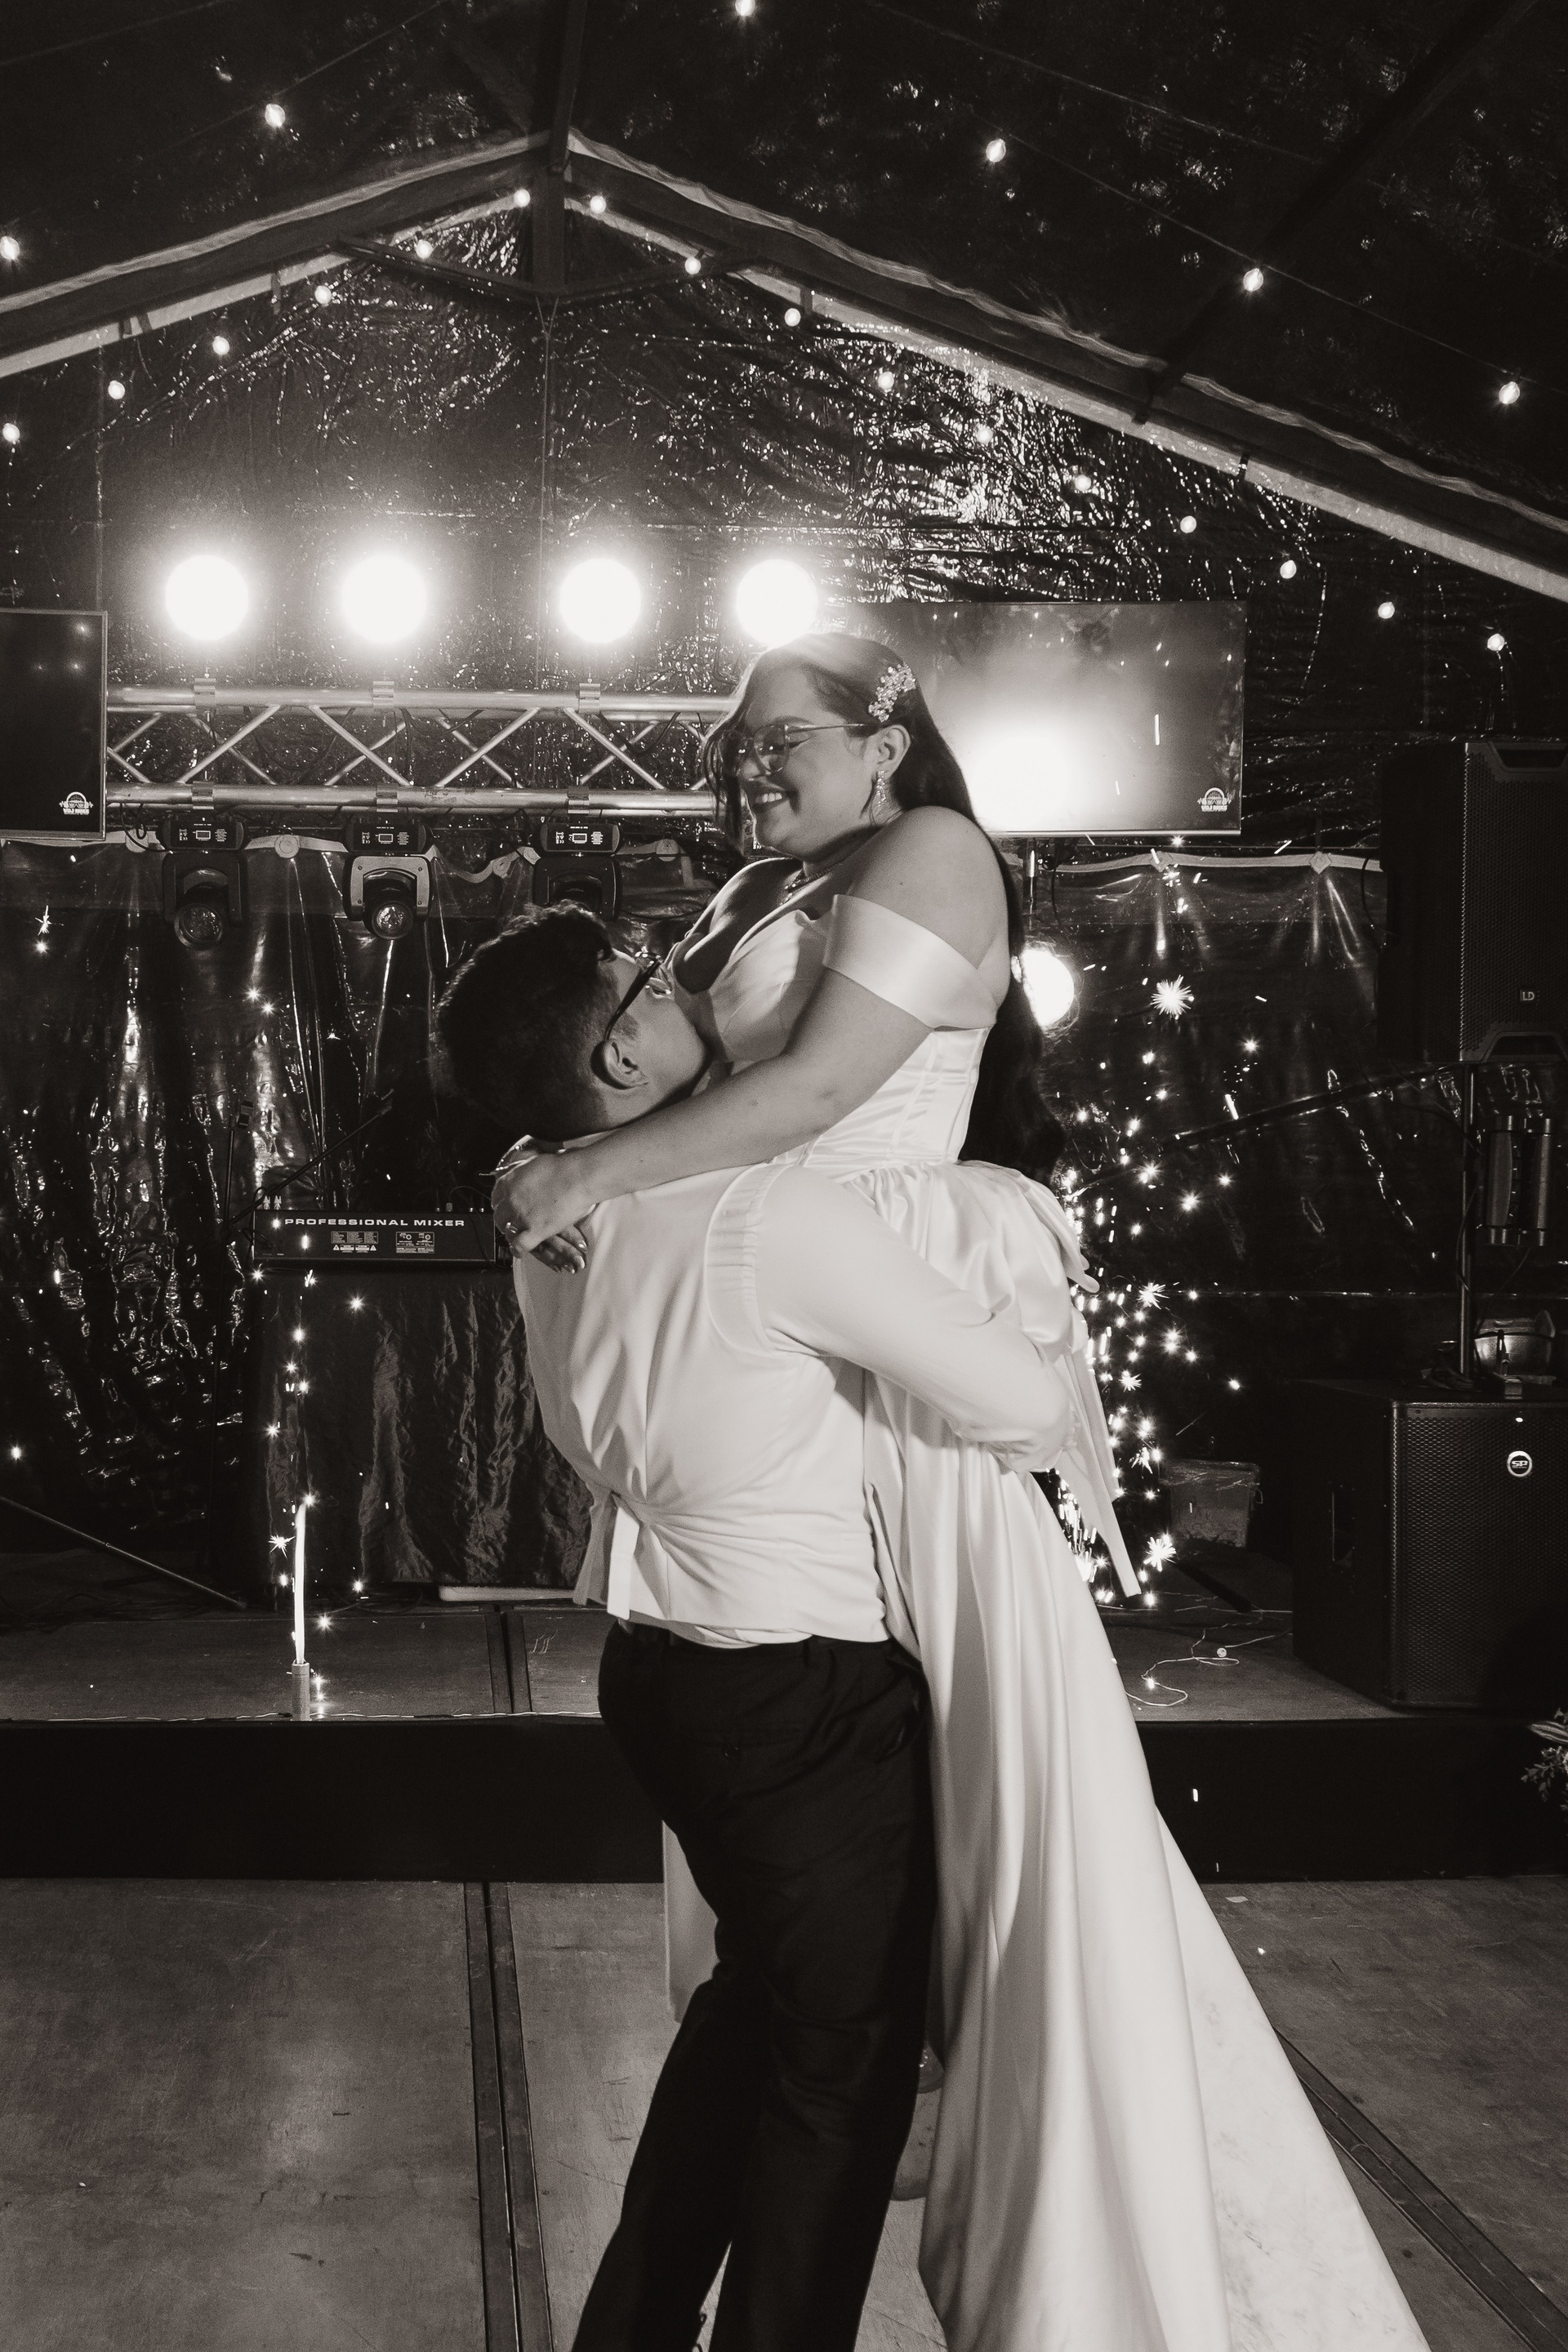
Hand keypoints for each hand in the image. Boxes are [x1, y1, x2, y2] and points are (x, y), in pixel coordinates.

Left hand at [491, 1145, 596, 1268]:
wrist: (579, 1176)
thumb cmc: (563, 1166)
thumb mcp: (533, 1162)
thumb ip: (521, 1171)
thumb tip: (517, 1171)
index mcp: (510, 1181)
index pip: (496, 1197)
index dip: (502, 1204)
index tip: (506, 1207)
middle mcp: (512, 1199)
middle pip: (499, 1215)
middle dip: (504, 1220)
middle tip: (511, 1222)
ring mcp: (522, 1215)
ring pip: (507, 1230)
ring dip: (511, 1233)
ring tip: (517, 1235)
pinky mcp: (536, 1229)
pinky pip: (520, 1245)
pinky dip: (518, 1250)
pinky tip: (520, 1251)